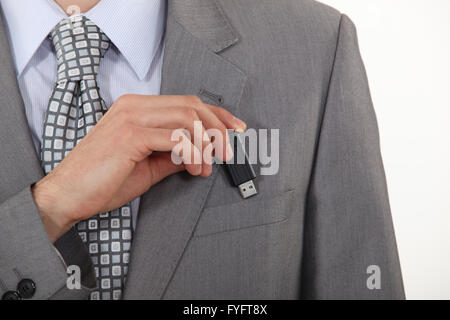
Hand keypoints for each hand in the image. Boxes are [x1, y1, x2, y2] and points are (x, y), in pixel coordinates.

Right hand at [32, 95, 245, 241]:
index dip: (216, 114)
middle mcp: (134, 106)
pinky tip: (195, 169)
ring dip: (207, 144)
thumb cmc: (102, 181)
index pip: (186, 103)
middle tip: (229, 150)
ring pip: (187, 118)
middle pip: (191, 105)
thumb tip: (200, 154)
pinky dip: (193, 154)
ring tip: (207, 167)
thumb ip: (174, 155)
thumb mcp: (148, 166)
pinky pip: (176, 138)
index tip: (235, 129)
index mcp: (137, 109)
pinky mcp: (131, 135)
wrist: (67, 196)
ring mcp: (131, 118)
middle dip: (218, 128)